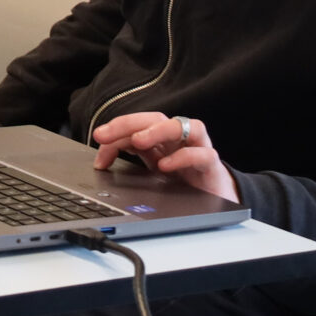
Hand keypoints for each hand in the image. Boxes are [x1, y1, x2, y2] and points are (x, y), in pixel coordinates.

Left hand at [90, 111, 237, 203]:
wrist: (218, 198)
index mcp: (163, 138)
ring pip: (184, 126)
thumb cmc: (185, 180)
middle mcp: (180, 139)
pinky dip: (184, 157)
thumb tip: (101, 160)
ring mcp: (198, 149)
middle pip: (156, 118)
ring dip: (158, 130)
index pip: (138, 124)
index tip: (98, 139)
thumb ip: (132, 159)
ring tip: (138, 141)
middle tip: (105, 135)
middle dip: (129, 123)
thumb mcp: (152, 170)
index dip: (116, 130)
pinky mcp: (212, 166)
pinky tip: (166, 165)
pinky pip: (203, 154)